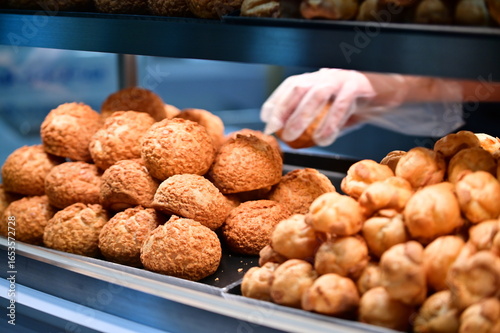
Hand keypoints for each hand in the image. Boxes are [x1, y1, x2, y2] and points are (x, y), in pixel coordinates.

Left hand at [261, 68, 378, 145]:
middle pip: (298, 87)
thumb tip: (292, 140)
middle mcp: (326, 76)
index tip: (266, 120)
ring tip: (292, 137)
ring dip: (301, 116)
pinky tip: (323, 140)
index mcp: (316, 79)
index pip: (289, 86)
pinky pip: (342, 105)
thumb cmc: (356, 105)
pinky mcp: (359, 86)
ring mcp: (342, 79)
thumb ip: (314, 121)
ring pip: (318, 94)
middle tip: (275, 131)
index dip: (275, 101)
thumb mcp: (331, 111)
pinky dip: (330, 124)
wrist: (390, 92)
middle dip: (283, 109)